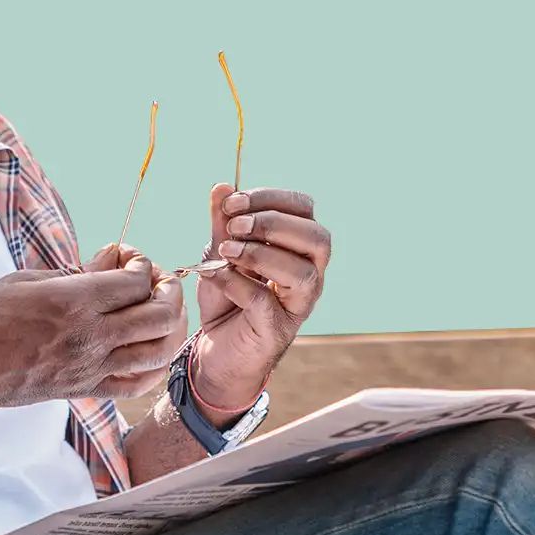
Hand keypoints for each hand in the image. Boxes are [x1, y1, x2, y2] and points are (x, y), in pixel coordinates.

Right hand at [0, 247, 187, 434]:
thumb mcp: (22, 280)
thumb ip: (73, 273)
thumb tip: (109, 261)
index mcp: (72, 301)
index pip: (135, 282)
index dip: (141, 265)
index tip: (128, 259)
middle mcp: (90, 336)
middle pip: (158, 314)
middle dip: (167, 291)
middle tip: (155, 281)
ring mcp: (90, 367)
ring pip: (159, 350)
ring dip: (170, 327)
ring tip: (160, 312)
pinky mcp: (84, 390)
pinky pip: (137, 384)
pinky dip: (156, 366)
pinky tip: (151, 350)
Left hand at [192, 184, 330, 412]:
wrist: (215, 348)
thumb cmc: (226, 297)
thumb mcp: (219, 253)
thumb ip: (222, 223)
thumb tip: (222, 186)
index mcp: (298, 247)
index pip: (304, 210)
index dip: (271, 199)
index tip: (232, 202)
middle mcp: (309, 274)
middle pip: (319, 239)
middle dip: (273, 224)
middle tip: (234, 226)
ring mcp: (298, 304)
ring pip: (304, 274)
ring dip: (261, 254)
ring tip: (226, 252)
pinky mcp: (277, 329)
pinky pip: (266, 303)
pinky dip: (238, 285)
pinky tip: (217, 278)